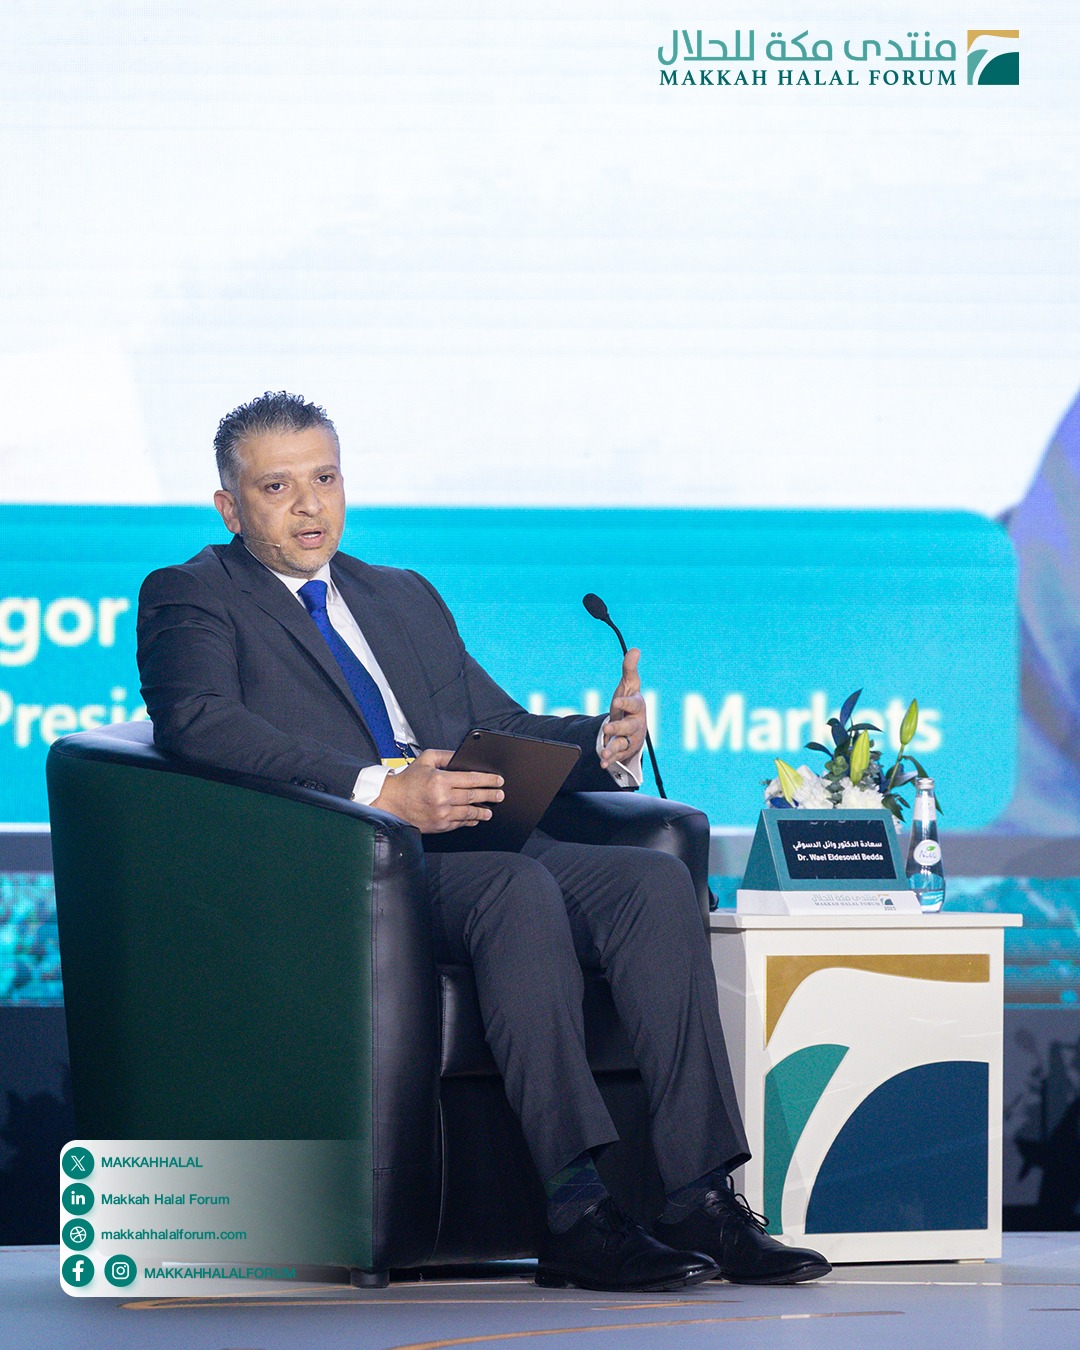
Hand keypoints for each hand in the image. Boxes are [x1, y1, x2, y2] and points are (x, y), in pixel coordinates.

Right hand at [372, 748, 504, 832]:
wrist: (391, 802)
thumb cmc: (407, 781)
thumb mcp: (426, 759)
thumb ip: (446, 756)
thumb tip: (462, 757)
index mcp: (440, 780)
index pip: (471, 779)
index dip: (488, 780)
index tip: (498, 780)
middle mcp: (442, 798)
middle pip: (474, 796)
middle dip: (490, 795)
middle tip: (500, 795)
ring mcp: (441, 814)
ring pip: (469, 813)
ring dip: (482, 811)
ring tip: (490, 810)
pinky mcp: (439, 826)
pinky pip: (459, 823)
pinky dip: (469, 821)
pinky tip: (475, 818)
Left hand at [600, 647, 646, 768]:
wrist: (632, 725)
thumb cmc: (629, 703)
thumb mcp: (628, 686)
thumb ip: (629, 670)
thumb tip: (635, 649)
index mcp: (637, 706)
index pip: (634, 704)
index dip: (625, 702)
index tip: (616, 701)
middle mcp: (636, 724)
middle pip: (630, 726)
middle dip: (618, 728)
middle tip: (606, 728)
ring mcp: (630, 738)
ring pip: (624, 743)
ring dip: (614, 748)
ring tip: (604, 753)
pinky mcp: (624, 750)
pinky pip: (617, 756)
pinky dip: (610, 759)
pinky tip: (602, 763)